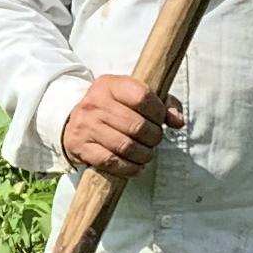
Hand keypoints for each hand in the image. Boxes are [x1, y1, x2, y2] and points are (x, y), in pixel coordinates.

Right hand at [60, 73, 182, 177]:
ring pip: (126, 146)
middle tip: (154, 140)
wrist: (75, 121)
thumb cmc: (113, 108)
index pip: (142, 96)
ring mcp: (85, 126)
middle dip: (153, 137)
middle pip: (137, 125)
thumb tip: (178, 121)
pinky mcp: (80, 147)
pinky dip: (129, 168)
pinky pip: (112, 162)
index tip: (160, 119)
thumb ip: (163, 104)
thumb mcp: (134, 96)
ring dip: (144, 154)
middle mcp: (94, 103)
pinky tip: (135, 165)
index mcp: (109, 85)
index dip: (158, 112)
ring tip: (146, 153)